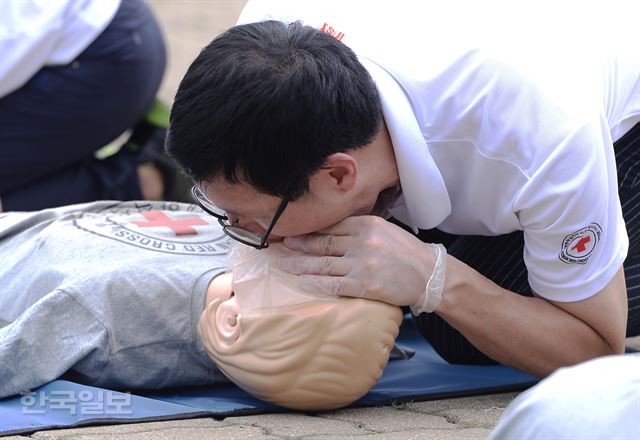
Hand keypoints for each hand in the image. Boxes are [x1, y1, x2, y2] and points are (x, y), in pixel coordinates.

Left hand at [278, 216, 437, 306]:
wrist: (430, 275)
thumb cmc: (407, 253)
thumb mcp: (385, 230)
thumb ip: (360, 228)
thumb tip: (332, 230)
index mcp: (366, 224)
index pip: (330, 226)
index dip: (309, 229)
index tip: (294, 231)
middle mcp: (361, 241)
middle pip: (321, 242)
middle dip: (298, 244)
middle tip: (281, 245)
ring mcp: (361, 263)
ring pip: (322, 263)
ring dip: (298, 264)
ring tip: (282, 263)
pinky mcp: (363, 284)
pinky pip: (331, 283)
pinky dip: (313, 282)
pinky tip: (299, 281)